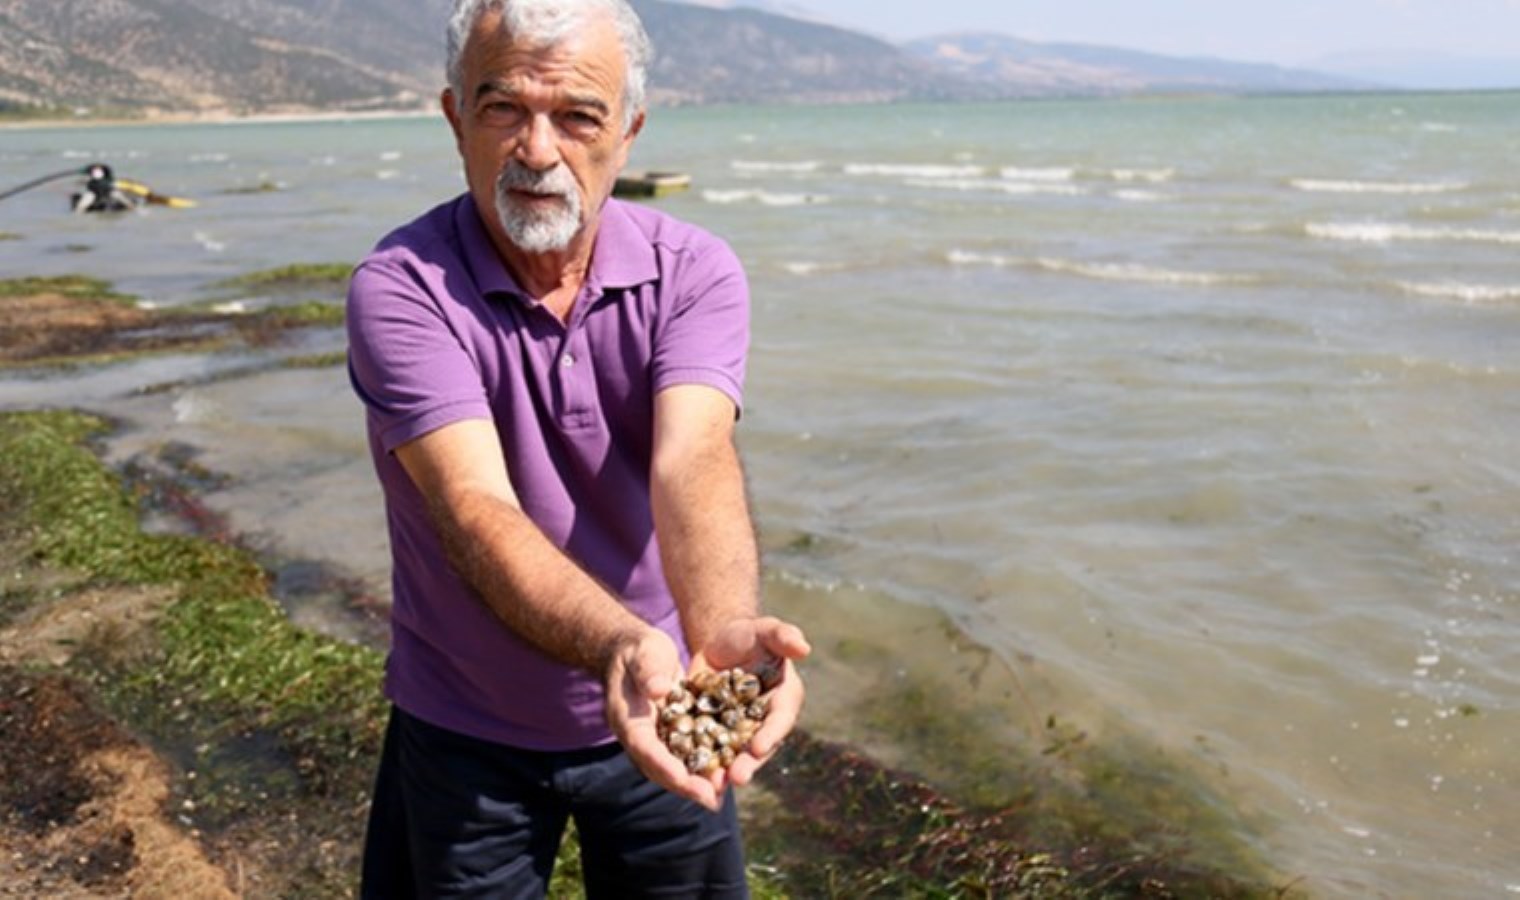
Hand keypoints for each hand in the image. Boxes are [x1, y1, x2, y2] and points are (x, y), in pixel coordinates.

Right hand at [603, 628, 727, 810]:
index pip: (645, 747)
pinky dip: (700, 767)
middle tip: (711, 798)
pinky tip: (722, 777)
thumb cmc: (639, 650)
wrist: (635, 651)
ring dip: (694, 783)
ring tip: (719, 797)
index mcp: (627, 719)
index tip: (685, 779)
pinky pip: (683, 756)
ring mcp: (653, 738)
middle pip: (659, 767)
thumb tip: (658, 690)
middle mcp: (638, 735)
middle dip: (684, 784)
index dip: (665, 765)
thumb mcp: (644, 653)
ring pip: (672, 767)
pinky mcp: (669, 735)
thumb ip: (649, 672)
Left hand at [690, 616, 810, 786]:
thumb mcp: (764, 630)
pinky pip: (713, 750)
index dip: (771, 734)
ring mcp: (743, 730)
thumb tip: (803, 647)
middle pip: (760, 746)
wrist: (720, 644)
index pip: (780, 719)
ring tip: (714, 786)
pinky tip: (692, 776)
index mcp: (784, 699)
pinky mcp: (719, 733)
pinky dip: (705, 763)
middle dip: (749, 763)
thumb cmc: (748, 634)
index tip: (758, 747)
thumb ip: (782, 635)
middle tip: (736, 778)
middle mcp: (766, 721)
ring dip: (726, 771)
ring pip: (736, 755)